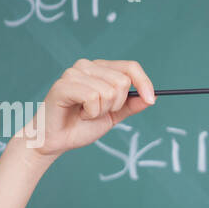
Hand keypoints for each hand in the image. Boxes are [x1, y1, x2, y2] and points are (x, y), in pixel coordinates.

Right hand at [21, 58, 155, 156]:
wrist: (57, 141)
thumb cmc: (81, 125)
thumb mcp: (113, 115)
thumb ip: (130, 106)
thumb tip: (151, 98)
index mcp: (100, 69)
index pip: (130, 67)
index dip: (144, 83)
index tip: (151, 100)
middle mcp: (87, 66)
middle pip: (123, 81)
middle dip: (116, 104)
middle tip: (97, 112)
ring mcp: (73, 73)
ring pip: (109, 91)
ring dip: (101, 111)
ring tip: (86, 114)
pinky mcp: (63, 85)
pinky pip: (93, 97)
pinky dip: (91, 112)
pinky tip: (79, 114)